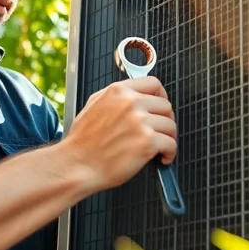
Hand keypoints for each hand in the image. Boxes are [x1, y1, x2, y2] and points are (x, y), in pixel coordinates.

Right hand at [59, 77, 176, 193]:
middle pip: (165, 105)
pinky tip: (162, 157)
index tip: (160, 107)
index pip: (153, 83)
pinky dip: (170, 153)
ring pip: (171, 125)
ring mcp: (140, 122)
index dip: (161, 96)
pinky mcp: (148, 142)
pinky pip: (171, 144)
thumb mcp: (93, 105)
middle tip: (159, 131)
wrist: (77, 165)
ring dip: (168, 137)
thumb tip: (134, 97)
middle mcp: (131, 103)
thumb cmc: (82, 142)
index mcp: (118, 92)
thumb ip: (116, 97)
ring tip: (159, 146)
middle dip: (165, 120)